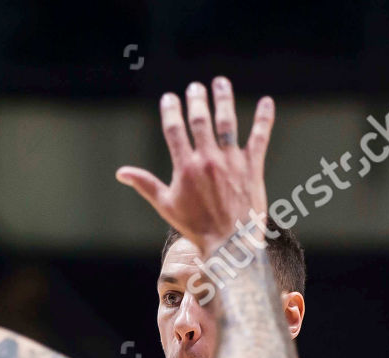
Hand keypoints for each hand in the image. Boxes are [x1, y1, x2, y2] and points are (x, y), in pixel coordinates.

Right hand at [116, 78, 272, 254]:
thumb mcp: (166, 206)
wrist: (229, 244)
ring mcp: (232, 162)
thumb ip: (146, 184)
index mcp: (185, 168)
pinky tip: (266, 102)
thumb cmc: (196, 228)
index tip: (170, 98)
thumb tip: (121, 172)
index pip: (175, 130)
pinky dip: (264, 119)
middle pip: (200, 120)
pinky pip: (259, 137)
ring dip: (223, 99)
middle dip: (196, 100)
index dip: (171, 111)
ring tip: (220, 82)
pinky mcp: (253, 167)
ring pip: (227, 123)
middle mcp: (208, 160)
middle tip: (195, 87)